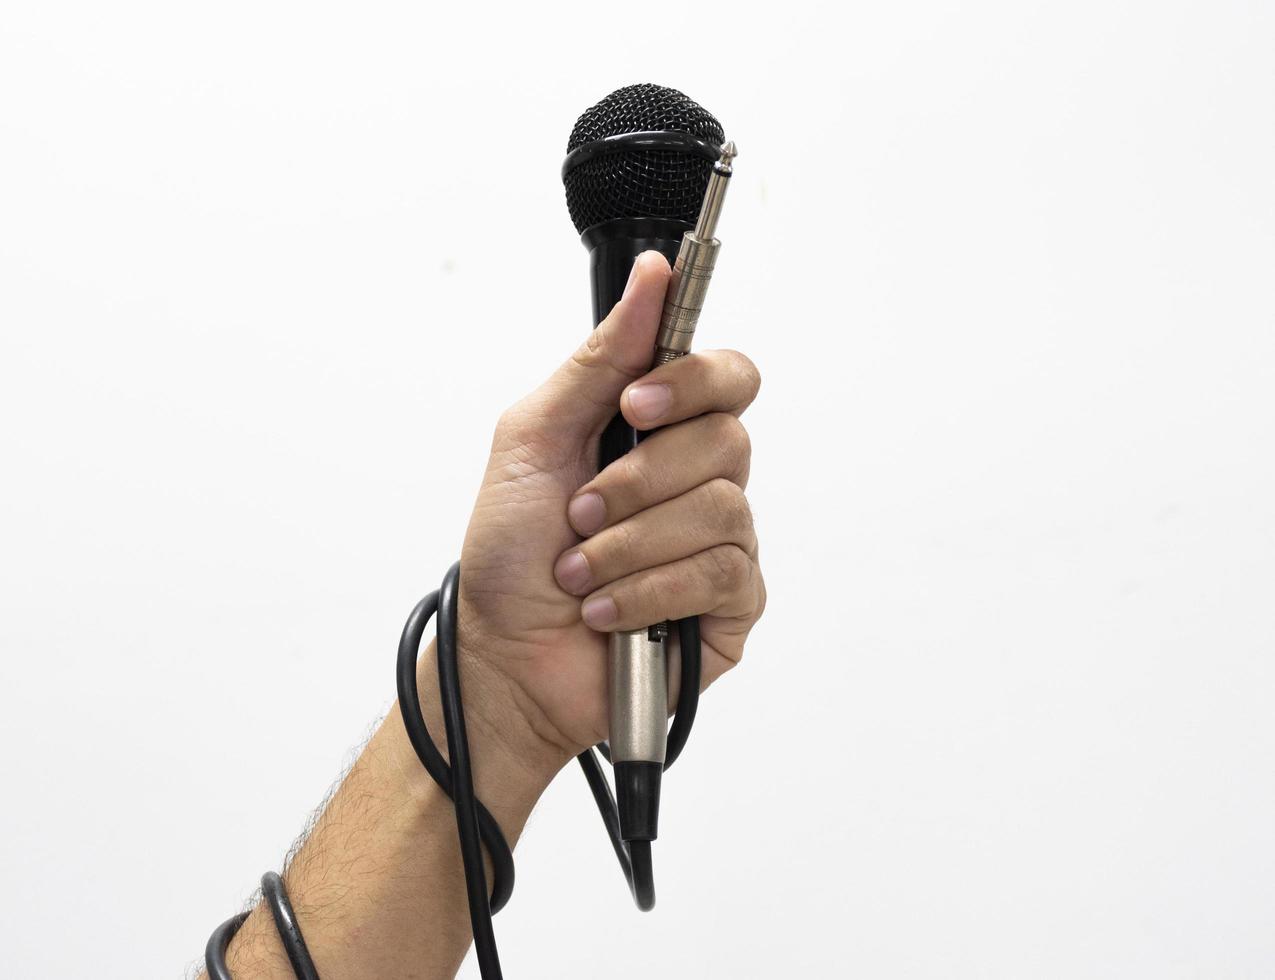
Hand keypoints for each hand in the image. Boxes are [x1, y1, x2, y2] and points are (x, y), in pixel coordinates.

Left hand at [455, 250, 764, 767]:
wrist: (502, 654)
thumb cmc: (511, 550)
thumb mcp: (535, 437)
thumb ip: (600, 357)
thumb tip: (654, 273)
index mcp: (660, 432)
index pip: (727, 377)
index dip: (692, 382)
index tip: (634, 407)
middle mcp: (698, 481)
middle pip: (727, 440)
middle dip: (637, 481)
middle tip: (581, 512)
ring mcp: (720, 544)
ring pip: (720, 510)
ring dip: (630, 543)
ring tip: (581, 570)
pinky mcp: (731, 606)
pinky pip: (721, 574)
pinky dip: (647, 590)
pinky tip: (606, 609)